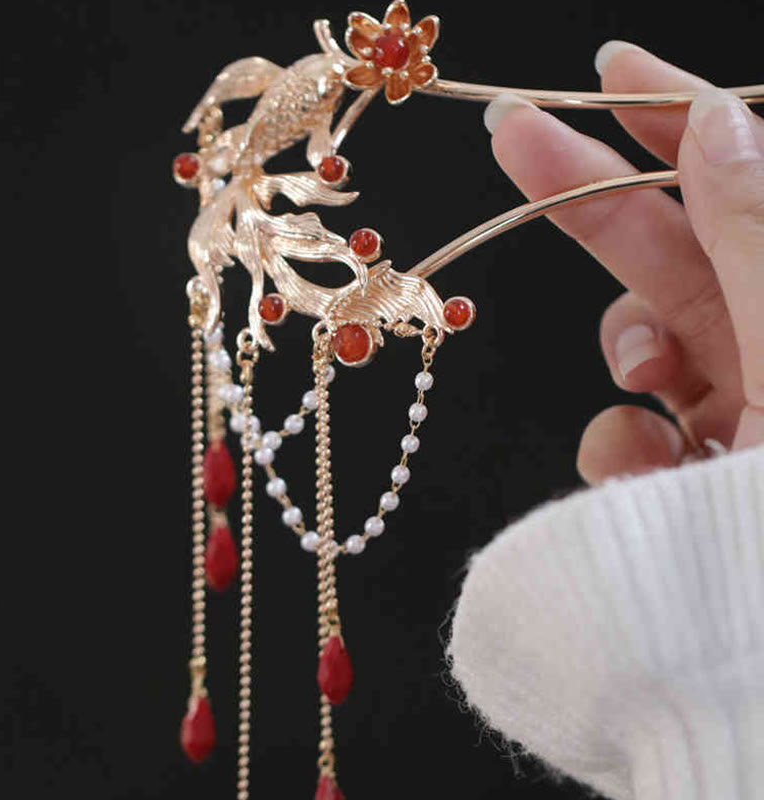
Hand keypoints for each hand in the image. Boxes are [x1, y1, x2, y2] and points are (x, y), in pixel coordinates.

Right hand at [483, 42, 763, 485]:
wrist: (758, 687)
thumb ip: (755, 241)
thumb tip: (716, 120)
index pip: (744, 186)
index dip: (677, 119)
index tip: (608, 72)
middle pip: (678, 248)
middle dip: (593, 194)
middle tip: (511, 136)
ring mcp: (732, 413)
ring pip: (638, 345)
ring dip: (625, 356)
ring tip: (649, 393)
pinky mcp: (684, 471)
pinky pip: (624, 432)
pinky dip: (619, 445)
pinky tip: (647, 477)